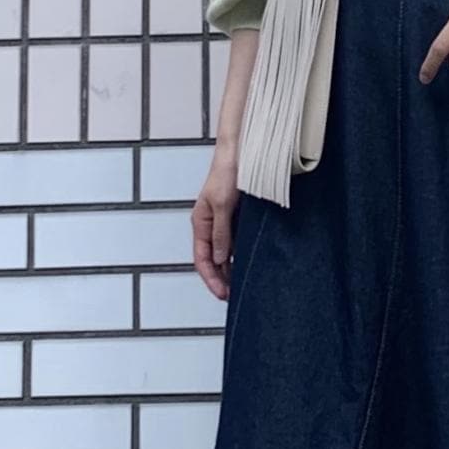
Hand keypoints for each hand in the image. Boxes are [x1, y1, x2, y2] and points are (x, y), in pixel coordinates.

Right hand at [192, 148, 240, 301]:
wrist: (241, 152)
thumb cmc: (227, 172)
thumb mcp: (222, 205)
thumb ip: (221, 233)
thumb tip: (219, 259)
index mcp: (201, 222)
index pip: (202, 259)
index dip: (211, 279)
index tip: (221, 294)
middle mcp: (210, 225)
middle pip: (212, 260)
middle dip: (220, 279)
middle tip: (232, 296)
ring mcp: (224, 222)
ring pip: (224, 253)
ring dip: (230, 270)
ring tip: (240, 286)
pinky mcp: (237, 218)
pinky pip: (235, 243)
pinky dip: (238, 256)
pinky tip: (247, 265)